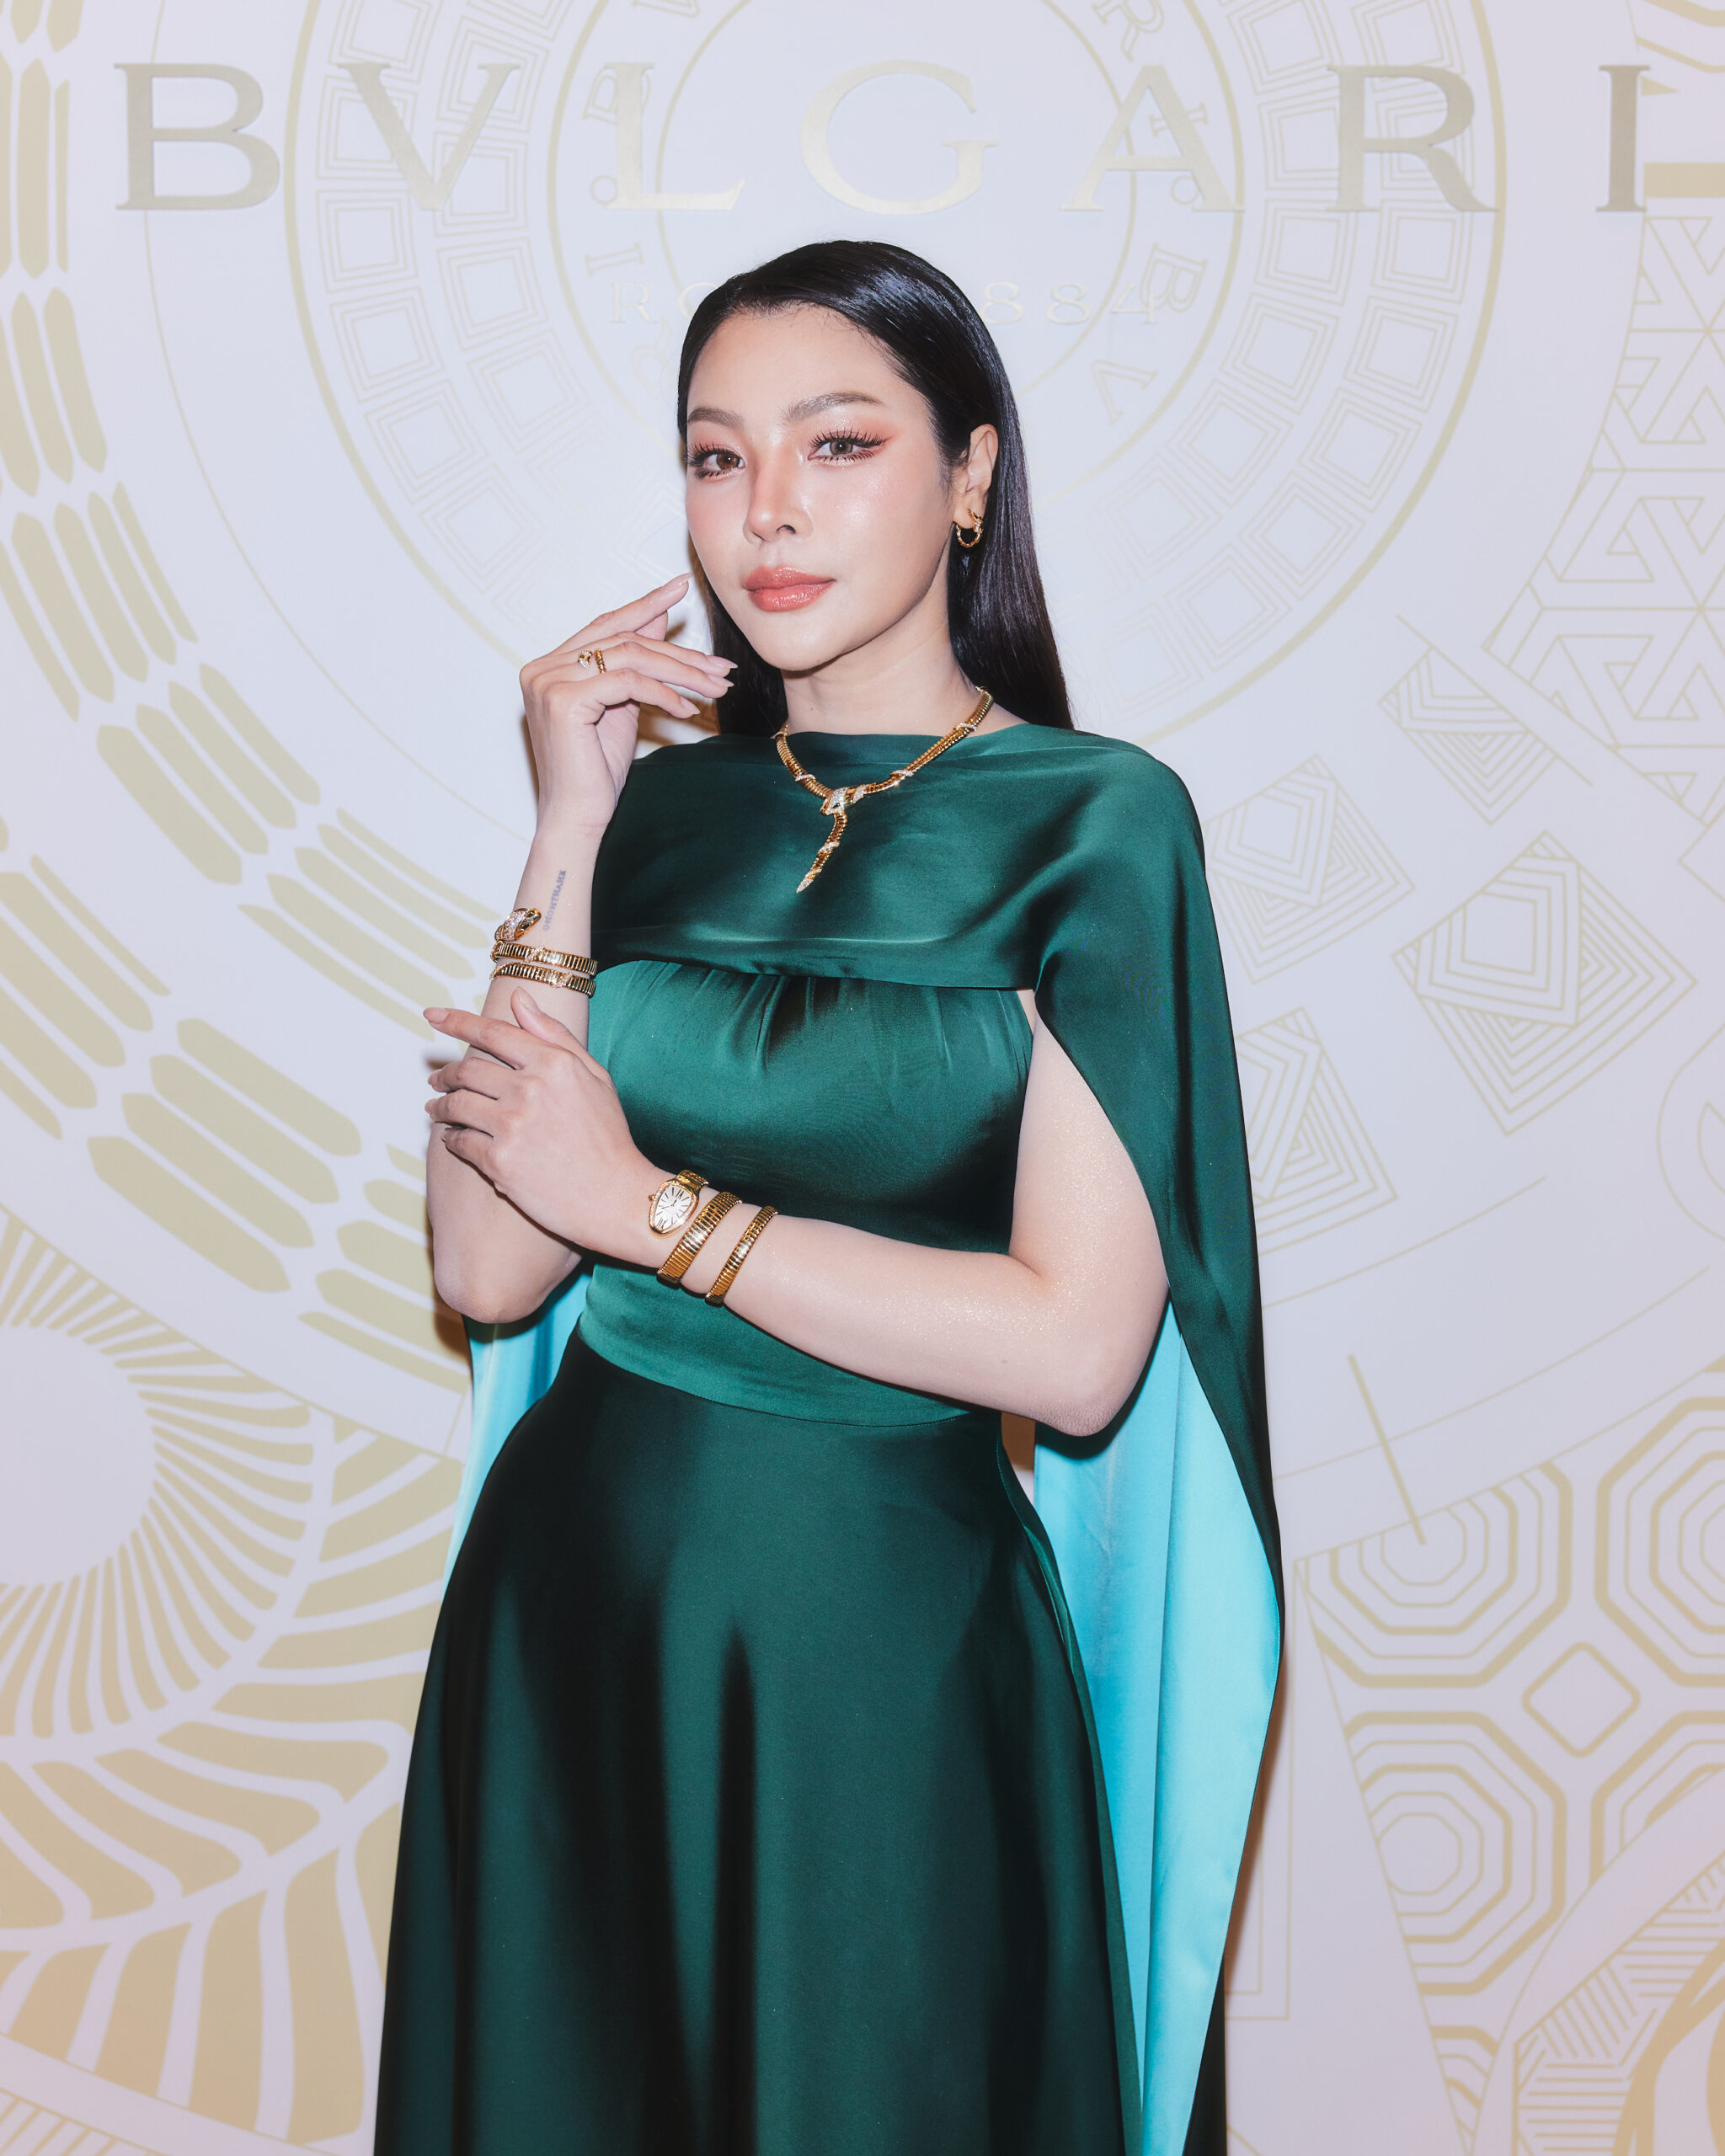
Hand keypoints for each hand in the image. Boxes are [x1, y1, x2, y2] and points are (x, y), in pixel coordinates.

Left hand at [424, 991, 654, 1256]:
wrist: (615, 1198)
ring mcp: (512, 1126)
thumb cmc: (608, 1137)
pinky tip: (453, 1138)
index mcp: (554, 1063)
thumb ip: (555, 1035)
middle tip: (435, 1079)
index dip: (456, 1021)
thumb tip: (519, 998)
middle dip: (444, 1073)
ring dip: (439, 1105)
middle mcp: (530, 1090)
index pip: (493, 1032)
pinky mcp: (499, 1162)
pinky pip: (460, 1142)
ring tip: (436, 1109)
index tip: (431, 1016)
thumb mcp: (595, 1076)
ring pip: (457, 1105)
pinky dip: (451, 1138)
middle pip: (467, 1069)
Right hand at [522, 575, 733, 839]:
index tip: (680, 587)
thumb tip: (657, 619)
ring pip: (629, 657)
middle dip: (679, 652)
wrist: (578, 817)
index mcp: (550, 665)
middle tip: (720, 666)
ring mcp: (547, 681)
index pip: (605, 625)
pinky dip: (663, 694)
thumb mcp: (623, 706)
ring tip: (714, 689)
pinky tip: (687, 712)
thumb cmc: (597, 771)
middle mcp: (542, 668)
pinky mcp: (562, 701)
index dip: (644, 604)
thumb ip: (634, 663)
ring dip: (680, 673)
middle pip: (623, 640)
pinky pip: (627, 682)